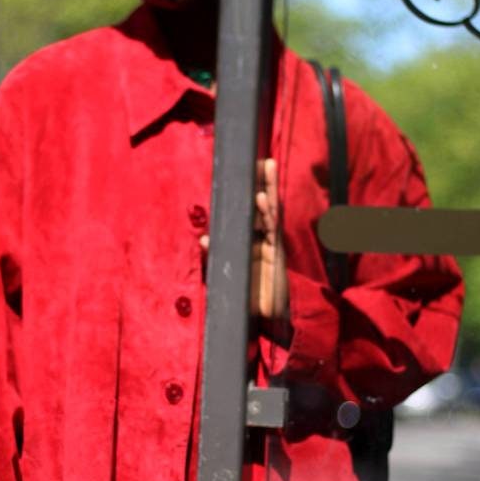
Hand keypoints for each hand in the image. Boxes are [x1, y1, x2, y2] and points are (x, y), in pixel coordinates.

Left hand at [197, 159, 288, 319]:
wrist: (266, 321)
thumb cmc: (247, 300)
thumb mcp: (226, 275)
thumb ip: (216, 256)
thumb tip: (203, 239)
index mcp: (252, 243)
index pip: (249, 213)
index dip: (249, 193)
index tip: (246, 173)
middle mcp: (263, 240)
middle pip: (263, 206)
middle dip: (263, 182)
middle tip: (262, 159)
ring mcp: (271, 245)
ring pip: (270, 211)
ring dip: (268, 188)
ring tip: (266, 166)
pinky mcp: (277, 253)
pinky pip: (272, 228)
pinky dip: (267, 212)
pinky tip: (262, 197)